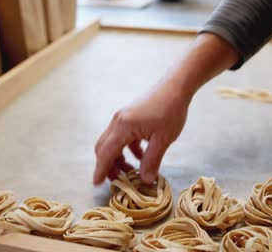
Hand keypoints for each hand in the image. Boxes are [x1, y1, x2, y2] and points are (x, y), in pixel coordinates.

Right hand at [93, 33, 237, 185]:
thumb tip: (145, 181)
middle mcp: (118, 121)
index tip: (96, 183)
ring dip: (118, 158)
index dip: (100, 170)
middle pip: (103, 148)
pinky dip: (126, 149)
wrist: (175, 87)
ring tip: (132, 171)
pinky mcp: (128, 117)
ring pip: (111, 143)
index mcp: (124, 127)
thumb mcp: (163, 140)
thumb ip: (152, 161)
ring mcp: (122, 118)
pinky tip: (141, 155)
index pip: (106, 153)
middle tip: (118, 181)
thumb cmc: (171, 111)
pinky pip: (121, 137)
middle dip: (107, 166)